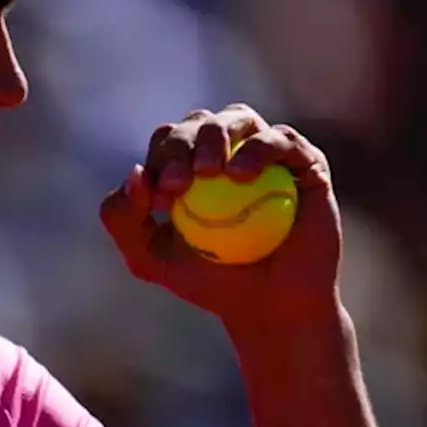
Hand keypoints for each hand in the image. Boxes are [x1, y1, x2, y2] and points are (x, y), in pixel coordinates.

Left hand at [100, 104, 343, 328]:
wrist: (272, 308)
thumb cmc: (211, 282)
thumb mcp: (150, 259)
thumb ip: (122, 219)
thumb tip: (134, 172)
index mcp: (189, 163)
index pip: (168, 141)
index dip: (160, 160)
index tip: (160, 200)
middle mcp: (228, 150)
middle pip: (198, 123)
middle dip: (182, 146)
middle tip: (180, 184)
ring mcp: (267, 152)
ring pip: (237, 118)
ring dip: (216, 136)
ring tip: (211, 171)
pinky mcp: (304, 162)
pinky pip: (282, 139)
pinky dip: (258, 149)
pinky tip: (241, 174)